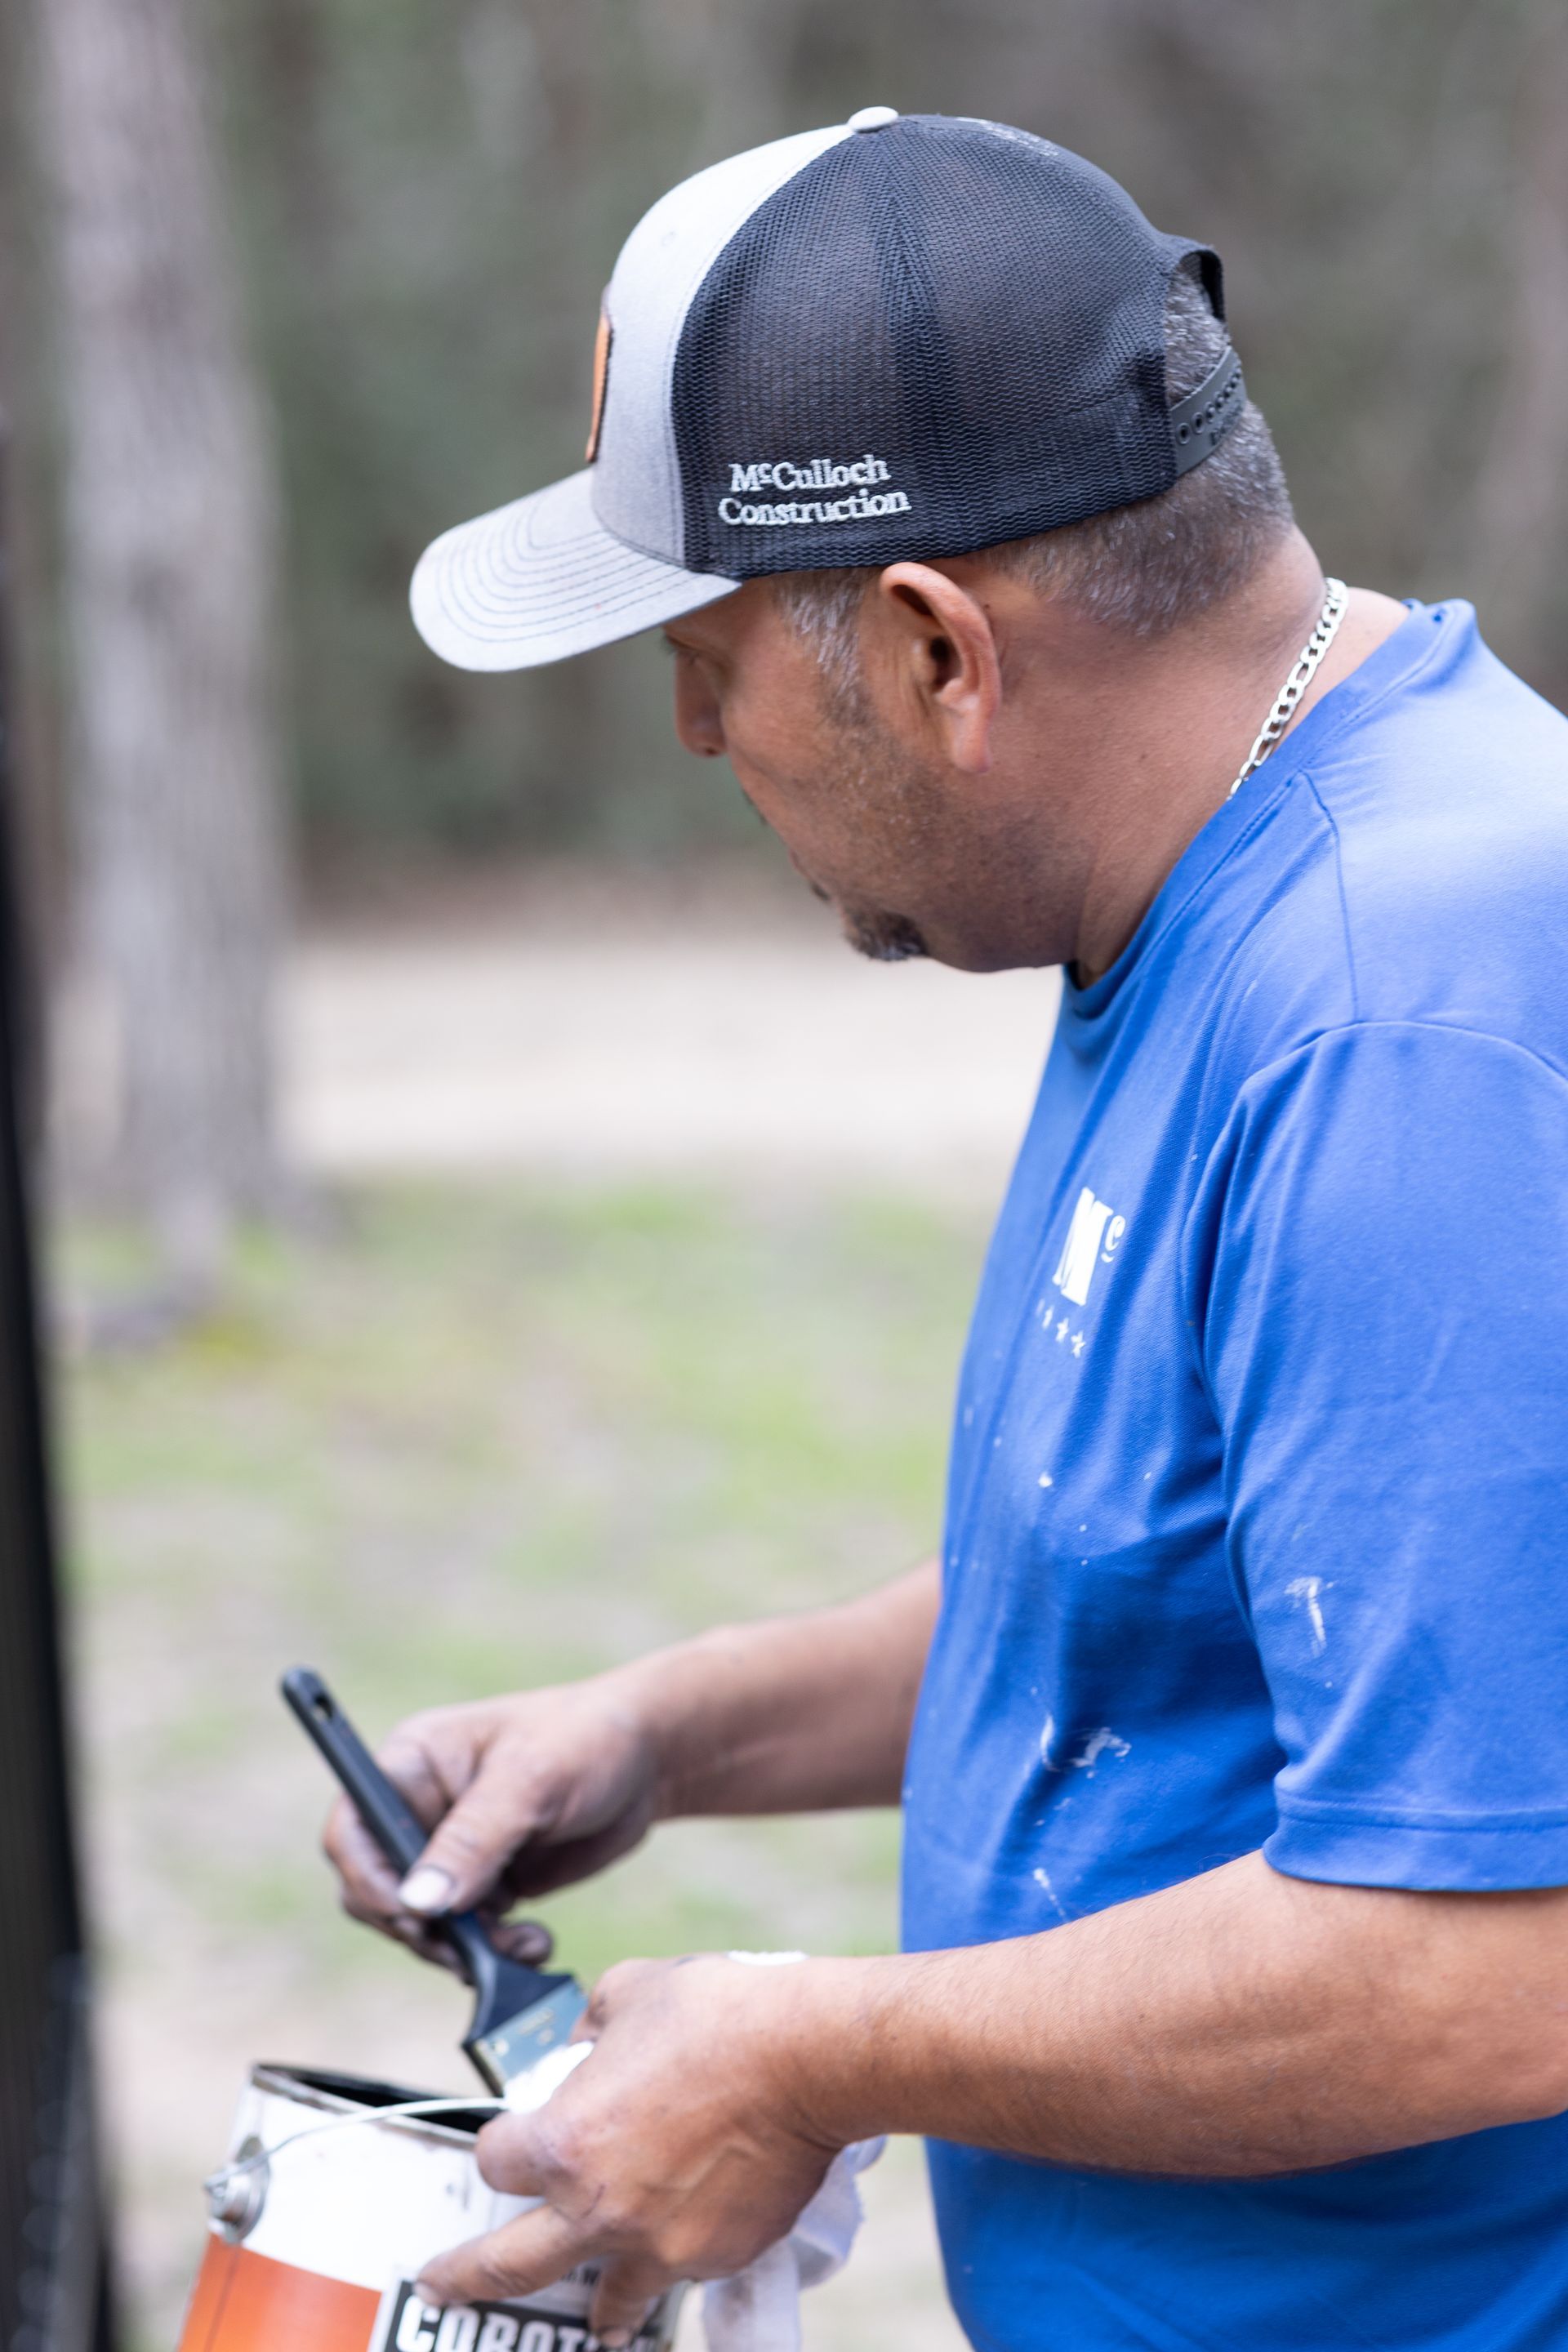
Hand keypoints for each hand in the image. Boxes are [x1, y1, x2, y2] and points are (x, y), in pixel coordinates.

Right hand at [321, 1678, 661, 1965]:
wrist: (648, 1760)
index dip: (367, 1880)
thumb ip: (474, 1840)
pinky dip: (492, 1954)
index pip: (353, 1830)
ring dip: (463, 1950)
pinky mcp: (484, 1886)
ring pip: (422, 1926)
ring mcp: (450, 1852)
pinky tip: (535, 1945)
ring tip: (526, 1946)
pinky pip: (464, 1938)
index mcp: (413, 1763)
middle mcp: (420, 1809)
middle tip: (471, 1949)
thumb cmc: (587, 1739)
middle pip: (378, 1891)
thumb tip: (418, 1903)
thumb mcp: (531, 1779)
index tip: (414, 1916)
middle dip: (422, 1929)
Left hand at [413, 1954, 844, 2344]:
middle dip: (465, 2279)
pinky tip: (685, 2239)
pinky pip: (681, 2268)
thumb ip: (590, 2028)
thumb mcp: (628, 1992)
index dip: (500, 2141)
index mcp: (563, 2144)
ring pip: (608, 2298)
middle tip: (440, 2287)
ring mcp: (659, 2245)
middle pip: (508, 2267)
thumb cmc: (716, 2015)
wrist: (808, 2057)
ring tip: (593, 2323)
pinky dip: (676, 2258)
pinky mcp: (717, 2257)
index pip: (495, 2162)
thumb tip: (586, 2049)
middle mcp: (599, 2210)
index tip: (510, 2134)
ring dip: (595, 2306)